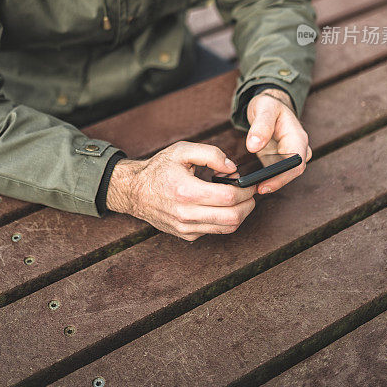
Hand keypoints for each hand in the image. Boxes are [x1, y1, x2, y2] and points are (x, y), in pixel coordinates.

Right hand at [105, 141, 255, 240]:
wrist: (135, 191)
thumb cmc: (159, 169)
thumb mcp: (182, 150)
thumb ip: (211, 154)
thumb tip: (233, 168)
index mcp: (186, 191)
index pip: (229, 197)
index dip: (246, 190)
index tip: (251, 183)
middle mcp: (186, 214)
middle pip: (232, 218)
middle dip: (248, 205)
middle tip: (250, 193)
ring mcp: (186, 228)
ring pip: (226, 228)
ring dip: (240, 214)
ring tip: (238, 199)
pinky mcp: (187, 235)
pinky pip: (215, 231)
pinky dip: (224, 219)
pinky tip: (220, 205)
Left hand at [245, 89, 311, 194]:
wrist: (270, 104)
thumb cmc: (269, 105)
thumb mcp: (264, 108)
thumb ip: (261, 126)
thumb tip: (254, 146)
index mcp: (298, 137)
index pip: (296, 163)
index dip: (282, 176)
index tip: (265, 184)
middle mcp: (298, 148)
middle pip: (292, 172)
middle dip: (275, 182)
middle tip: (255, 190)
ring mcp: (291, 154)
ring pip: (285, 174)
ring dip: (271, 182)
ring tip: (251, 188)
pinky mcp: (281, 158)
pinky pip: (277, 172)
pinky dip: (267, 178)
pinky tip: (253, 183)